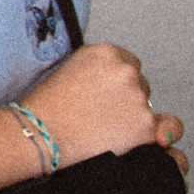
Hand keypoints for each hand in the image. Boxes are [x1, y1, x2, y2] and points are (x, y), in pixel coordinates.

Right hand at [20, 43, 179, 169]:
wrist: (40, 132)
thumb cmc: (45, 107)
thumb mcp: (69, 71)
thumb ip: (98, 71)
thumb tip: (115, 86)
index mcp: (105, 53)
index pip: (129, 64)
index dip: (117, 82)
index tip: (107, 94)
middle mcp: (126, 71)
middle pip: (141, 86)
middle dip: (127, 100)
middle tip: (102, 114)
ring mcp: (138, 98)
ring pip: (148, 110)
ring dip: (133, 119)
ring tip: (103, 129)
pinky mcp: (145, 126)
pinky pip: (154, 133)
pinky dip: (139, 140)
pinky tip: (116, 141)